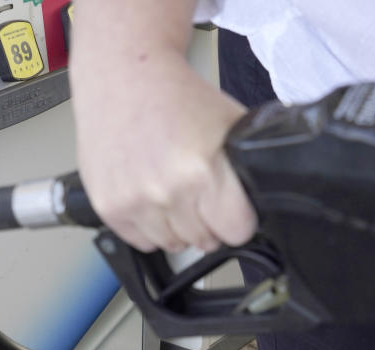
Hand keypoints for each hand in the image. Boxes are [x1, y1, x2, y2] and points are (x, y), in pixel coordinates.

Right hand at [70, 0, 256, 252]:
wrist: (124, 78)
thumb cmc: (176, 98)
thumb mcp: (230, 123)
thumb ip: (249, 166)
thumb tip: (264, 200)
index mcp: (202, 169)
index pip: (236, 231)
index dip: (238, 220)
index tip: (232, 210)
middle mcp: (167, 190)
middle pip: (205, 241)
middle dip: (208, 221)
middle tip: (199, 191)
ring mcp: (134, 201)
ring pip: (174, 245)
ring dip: (178, 226)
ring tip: (173, 191)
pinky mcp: (109, 207)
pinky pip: (142, 242)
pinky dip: (149, 226)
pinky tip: (150, 196)